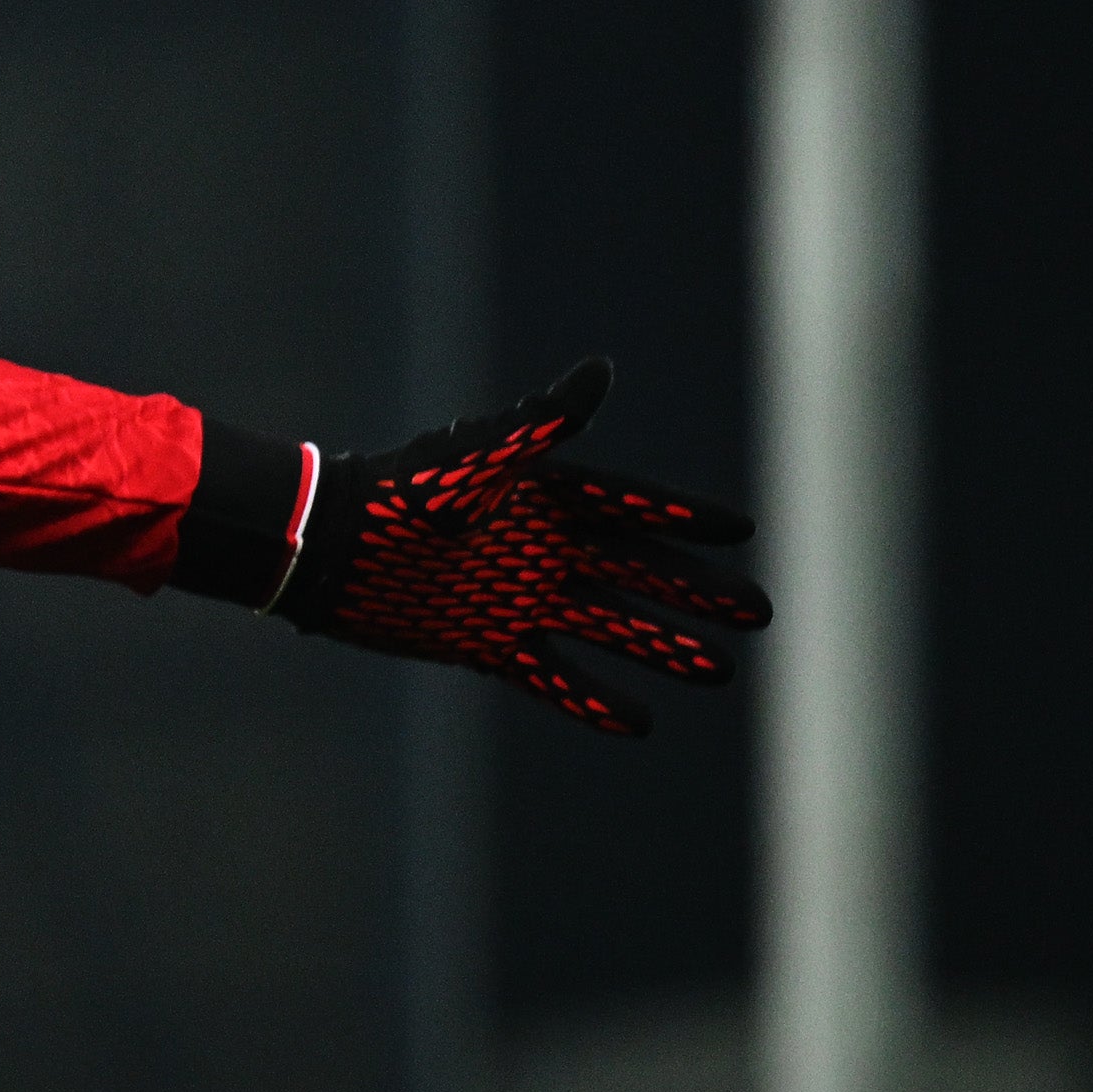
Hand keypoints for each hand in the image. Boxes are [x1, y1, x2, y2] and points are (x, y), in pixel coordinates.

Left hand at [277, 360, 768, 734]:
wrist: (335, 547)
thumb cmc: (403, 491)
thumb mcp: (480, 457)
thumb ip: (542, 425)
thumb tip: (602, 370)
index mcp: (543, 496)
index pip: (632, 507)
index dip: (684, 517)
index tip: (743, 529)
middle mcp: (541, 548)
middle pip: (637, 571)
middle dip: (696, 592)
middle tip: (757, 612)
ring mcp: (520, 597)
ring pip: (610, 626)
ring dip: (662, 647)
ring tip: (718, 671)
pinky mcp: (489, 641)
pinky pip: (554, 674)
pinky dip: (592, 698)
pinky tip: (639, 721)